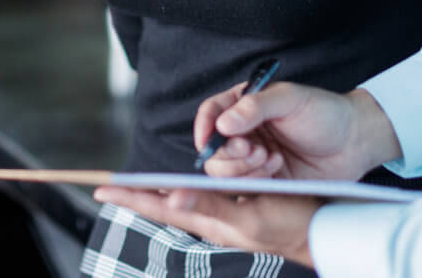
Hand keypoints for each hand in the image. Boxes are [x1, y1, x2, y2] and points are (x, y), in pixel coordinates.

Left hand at [93, 185, 320, 267]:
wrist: (320, 233)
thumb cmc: (289, 225)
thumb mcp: (249, 217)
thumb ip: (212, 207)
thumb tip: (172, 199)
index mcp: (210, 221)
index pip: (161, 207)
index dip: (132, 197)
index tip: (102, 190)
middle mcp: (211, 220)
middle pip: (165, 205)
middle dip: (137, 195)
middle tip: (108, 187)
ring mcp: (223, 217)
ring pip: (182, 202)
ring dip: (158, 193)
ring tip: (134, 187)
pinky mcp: (236, 211)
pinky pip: (202, 199)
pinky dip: (184, 191)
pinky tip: (179, 188)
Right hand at [195, 83, 400, 181]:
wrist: (355, 142)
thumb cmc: (326, 112)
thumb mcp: (291, 99)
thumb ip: (255, 107)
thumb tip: (224, 122)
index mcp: (245, 105)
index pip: (211, 113)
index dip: (205, 127)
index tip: (208, 140)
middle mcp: (245, 132)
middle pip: (214, 149)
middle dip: (229, 153)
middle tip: (253, 150)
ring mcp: (254, 159)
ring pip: (225, 172)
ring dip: (243, 168)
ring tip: (269, 158)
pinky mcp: (266, 181)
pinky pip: (245, 188)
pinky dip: (256, 181)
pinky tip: (277, 168)